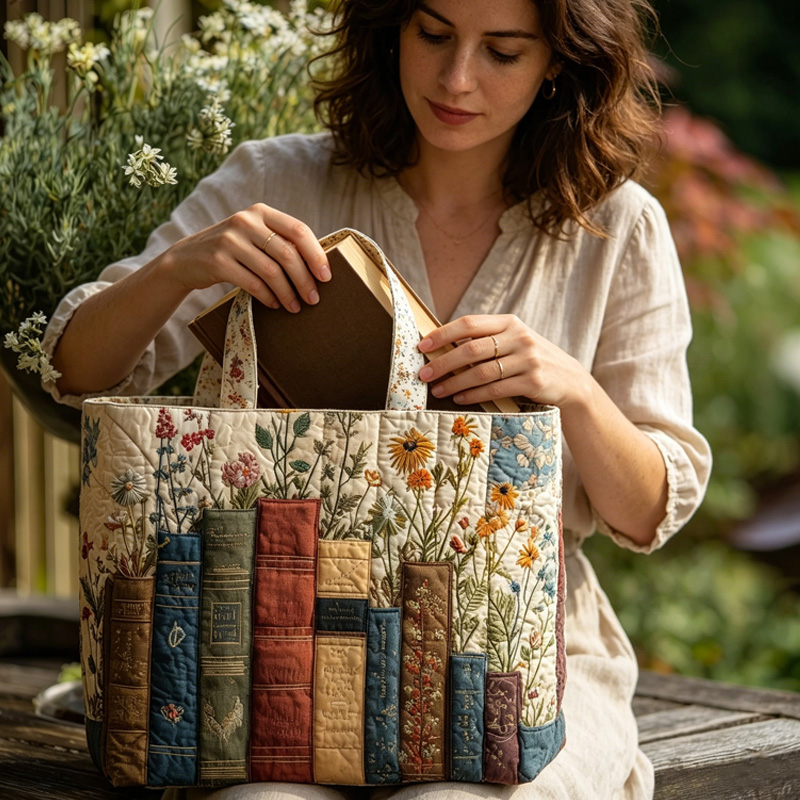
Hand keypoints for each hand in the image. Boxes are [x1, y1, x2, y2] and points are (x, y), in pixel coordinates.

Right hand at [161, 203, 329, 312]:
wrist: (188, 258)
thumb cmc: (233, 250)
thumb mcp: (255, 236)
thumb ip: (280, 241)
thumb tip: (319, 266)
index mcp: (261, 211)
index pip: (298, 230)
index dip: (316, 254)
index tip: (326, 277)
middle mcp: (246, 221)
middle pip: (287, 253)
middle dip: (305, 280)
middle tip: (314, 299)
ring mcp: (230, 240)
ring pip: (271, 271)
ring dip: (288, 293)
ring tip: (296, 307)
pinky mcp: (218, 261)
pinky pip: (253, 283)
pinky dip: (268, 297)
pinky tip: (275, 304)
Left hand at [417, 314, 590, 407]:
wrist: (570, 380)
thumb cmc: (531, 361)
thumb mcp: (514, 342)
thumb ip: (486, 341)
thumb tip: (443, 347)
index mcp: (510, 323)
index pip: (470, 323)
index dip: (443, 333)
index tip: (423, 345)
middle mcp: (520, 337)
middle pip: (471, 350)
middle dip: (443, 363)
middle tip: (424, 374)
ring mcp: (528, 359)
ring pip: (481, 372)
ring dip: (455, 383)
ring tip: (438, 390)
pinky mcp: (533, 381)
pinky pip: (495, 389)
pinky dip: (473, 395)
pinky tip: (459, 398)